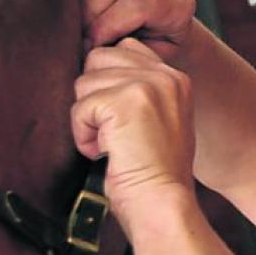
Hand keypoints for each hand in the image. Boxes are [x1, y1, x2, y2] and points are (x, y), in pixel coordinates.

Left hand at [71, 38, 197, 223]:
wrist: (162, 205)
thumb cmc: (156, 175)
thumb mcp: (161, 121)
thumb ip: (140, 91)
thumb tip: (97, 71)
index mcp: (175, 78)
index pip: (124, 49)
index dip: (108, 83)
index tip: (117, 117)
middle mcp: (163, 76)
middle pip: (98, 59)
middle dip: (95, 97)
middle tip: (113, 132)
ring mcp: (144, 86)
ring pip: (85, 83)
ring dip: (89, 120)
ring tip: (113, 145)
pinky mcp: (122, 103)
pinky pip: (80, 108)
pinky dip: (84, 137)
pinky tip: (106, 153)